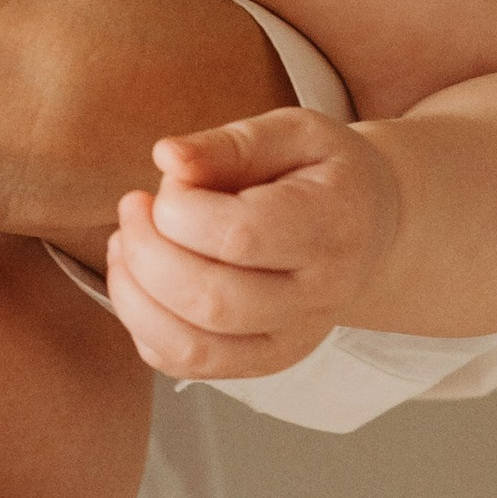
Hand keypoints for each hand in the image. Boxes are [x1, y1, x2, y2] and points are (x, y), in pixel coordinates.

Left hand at [105, 109, 403, 377]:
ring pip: (195, 347)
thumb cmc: (322, 171)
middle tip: (133, 207)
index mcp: (332, 226)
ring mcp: (293, 340)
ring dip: (135, 295)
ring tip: (126, 243)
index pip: (240, 236)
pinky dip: (144, 326)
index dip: (179, 209)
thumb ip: (229, 143)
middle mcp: (318, 297)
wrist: (369, 226)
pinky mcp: (265, 362)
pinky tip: (141, 279)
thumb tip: (166, 157)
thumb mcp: (291, 132)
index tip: (169, 181)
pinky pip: (188, 366)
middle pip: (213, 301)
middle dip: (147, 252)